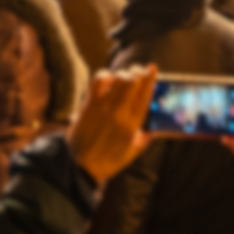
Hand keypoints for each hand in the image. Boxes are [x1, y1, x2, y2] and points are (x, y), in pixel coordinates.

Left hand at [67, 65, 157, 183]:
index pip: (145, 95)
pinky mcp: (90, 103)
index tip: (153, 68)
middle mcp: (120, 112)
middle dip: (139, 71)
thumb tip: (151, 130)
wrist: (80, 165)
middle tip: (140, 70)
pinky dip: (106, 75)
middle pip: (133, 82)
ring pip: (119, 79)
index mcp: (132, 124)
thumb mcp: (131, 153)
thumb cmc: (107, 160)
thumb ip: (143, 140)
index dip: (150, 79)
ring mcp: (104, 106)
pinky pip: (99, 80)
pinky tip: (109, 79)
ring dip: (125, 73)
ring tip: (127, 74)